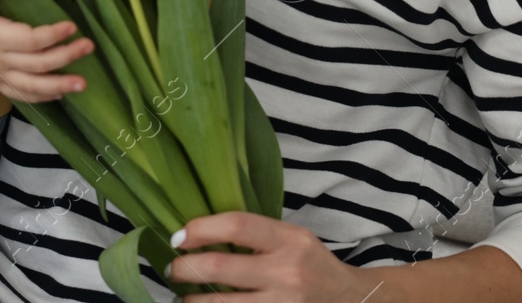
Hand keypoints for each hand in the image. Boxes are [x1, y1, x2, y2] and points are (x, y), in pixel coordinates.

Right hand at [0, 0, 93, 101]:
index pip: (28, 40)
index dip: (52, 35)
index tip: (71, 26)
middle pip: (37, 64)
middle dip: (66, 57)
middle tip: (89, 47)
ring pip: (31, 86)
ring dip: (59, 86)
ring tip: (83, 84)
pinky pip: (20, 95)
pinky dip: (42, 98)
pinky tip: (60, 95)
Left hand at [164, 212, 388, 302]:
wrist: (350, 301)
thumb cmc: (312, 264)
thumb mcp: (293, 238)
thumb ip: (256, 234)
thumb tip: (201, 232)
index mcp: (289, 240)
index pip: (236, 225)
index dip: (201, 229)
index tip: (179, 237)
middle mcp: (286, 272)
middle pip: (221, 267)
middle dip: (186, 268)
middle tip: (172, 268)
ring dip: (193, 300)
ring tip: (182, 296)